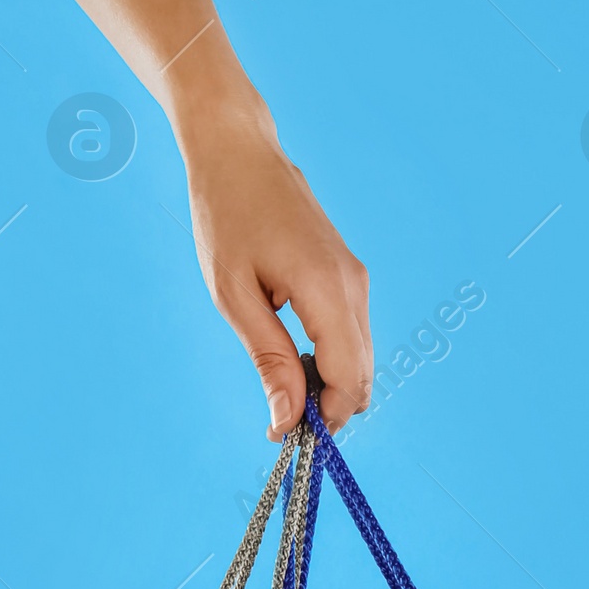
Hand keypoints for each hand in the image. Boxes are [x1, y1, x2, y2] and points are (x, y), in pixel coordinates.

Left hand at [180, 97, 372, 437]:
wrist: (239, 152)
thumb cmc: (226, 216)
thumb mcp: (235, 296)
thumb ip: (269, 359)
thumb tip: (288, 419)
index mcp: (326, 289)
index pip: (348, 379)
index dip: (324, 419)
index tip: (286, 435)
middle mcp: (353, 286)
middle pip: (362, 376)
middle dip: (329, 408)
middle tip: (281, 418)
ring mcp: (356, 279)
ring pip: (361, 359)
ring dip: (329, 386)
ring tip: (282, 385)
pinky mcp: (349, 276)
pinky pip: (352, 336)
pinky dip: (331, 360)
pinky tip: (294, 358)